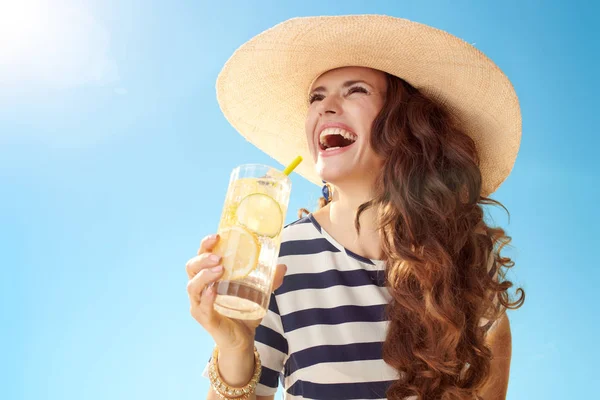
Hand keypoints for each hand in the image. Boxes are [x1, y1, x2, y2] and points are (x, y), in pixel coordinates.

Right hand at [186, 234, 286, 352]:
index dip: (205, 245)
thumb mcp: (259, 293)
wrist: (242, 340)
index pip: (200, 256)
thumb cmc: (244, 313)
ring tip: (219, 269)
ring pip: (192, 286)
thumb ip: (269, 280)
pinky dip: (206, 297)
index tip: (216, 236)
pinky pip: (201, 306)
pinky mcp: (205, 319)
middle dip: (203, 258)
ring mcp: (200, 305)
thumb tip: (283, 266)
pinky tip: (213, 290)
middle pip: (191, 268)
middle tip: (219, 256)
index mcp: (209, 278)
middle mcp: (200, 289)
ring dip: (204, 275)